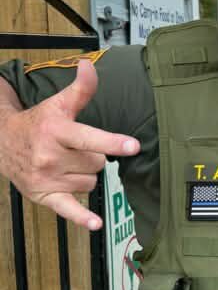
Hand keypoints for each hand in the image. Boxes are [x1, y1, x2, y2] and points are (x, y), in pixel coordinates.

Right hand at [0, 60, 139, 229]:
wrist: (3, 143)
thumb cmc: (38, 123)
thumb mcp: (57, 104)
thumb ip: (80, 89)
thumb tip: (88, 65)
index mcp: (56, 131)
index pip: (90, 138)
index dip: (113, 142)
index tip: (134, 146)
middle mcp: (50, 156)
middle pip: (97, 162)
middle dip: (92, 156)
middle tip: (74, 148)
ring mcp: (47, 178)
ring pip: (91, 182)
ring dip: (85, 175)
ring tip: (66, 163)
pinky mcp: (44, 196)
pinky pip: (69, 210)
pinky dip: (82, 218)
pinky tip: (95, 224)